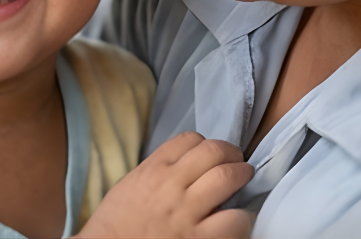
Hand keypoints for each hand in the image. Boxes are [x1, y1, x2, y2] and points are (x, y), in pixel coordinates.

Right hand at [77, 131, 253, 237]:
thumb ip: (158, 170)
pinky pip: (234, 220)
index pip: (189, 139)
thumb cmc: (117, 222)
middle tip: (236, 159)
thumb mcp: (131, 183)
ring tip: (244, 178)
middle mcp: (171, 185)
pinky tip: (237, 217)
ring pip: (227, 178)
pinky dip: (241, 216)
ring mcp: (186, 212)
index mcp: (152, 169)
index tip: (208, 152)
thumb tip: (187, 165)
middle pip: (213, 151)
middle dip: (231, 152)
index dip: (204, 142)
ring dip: (241, 175)